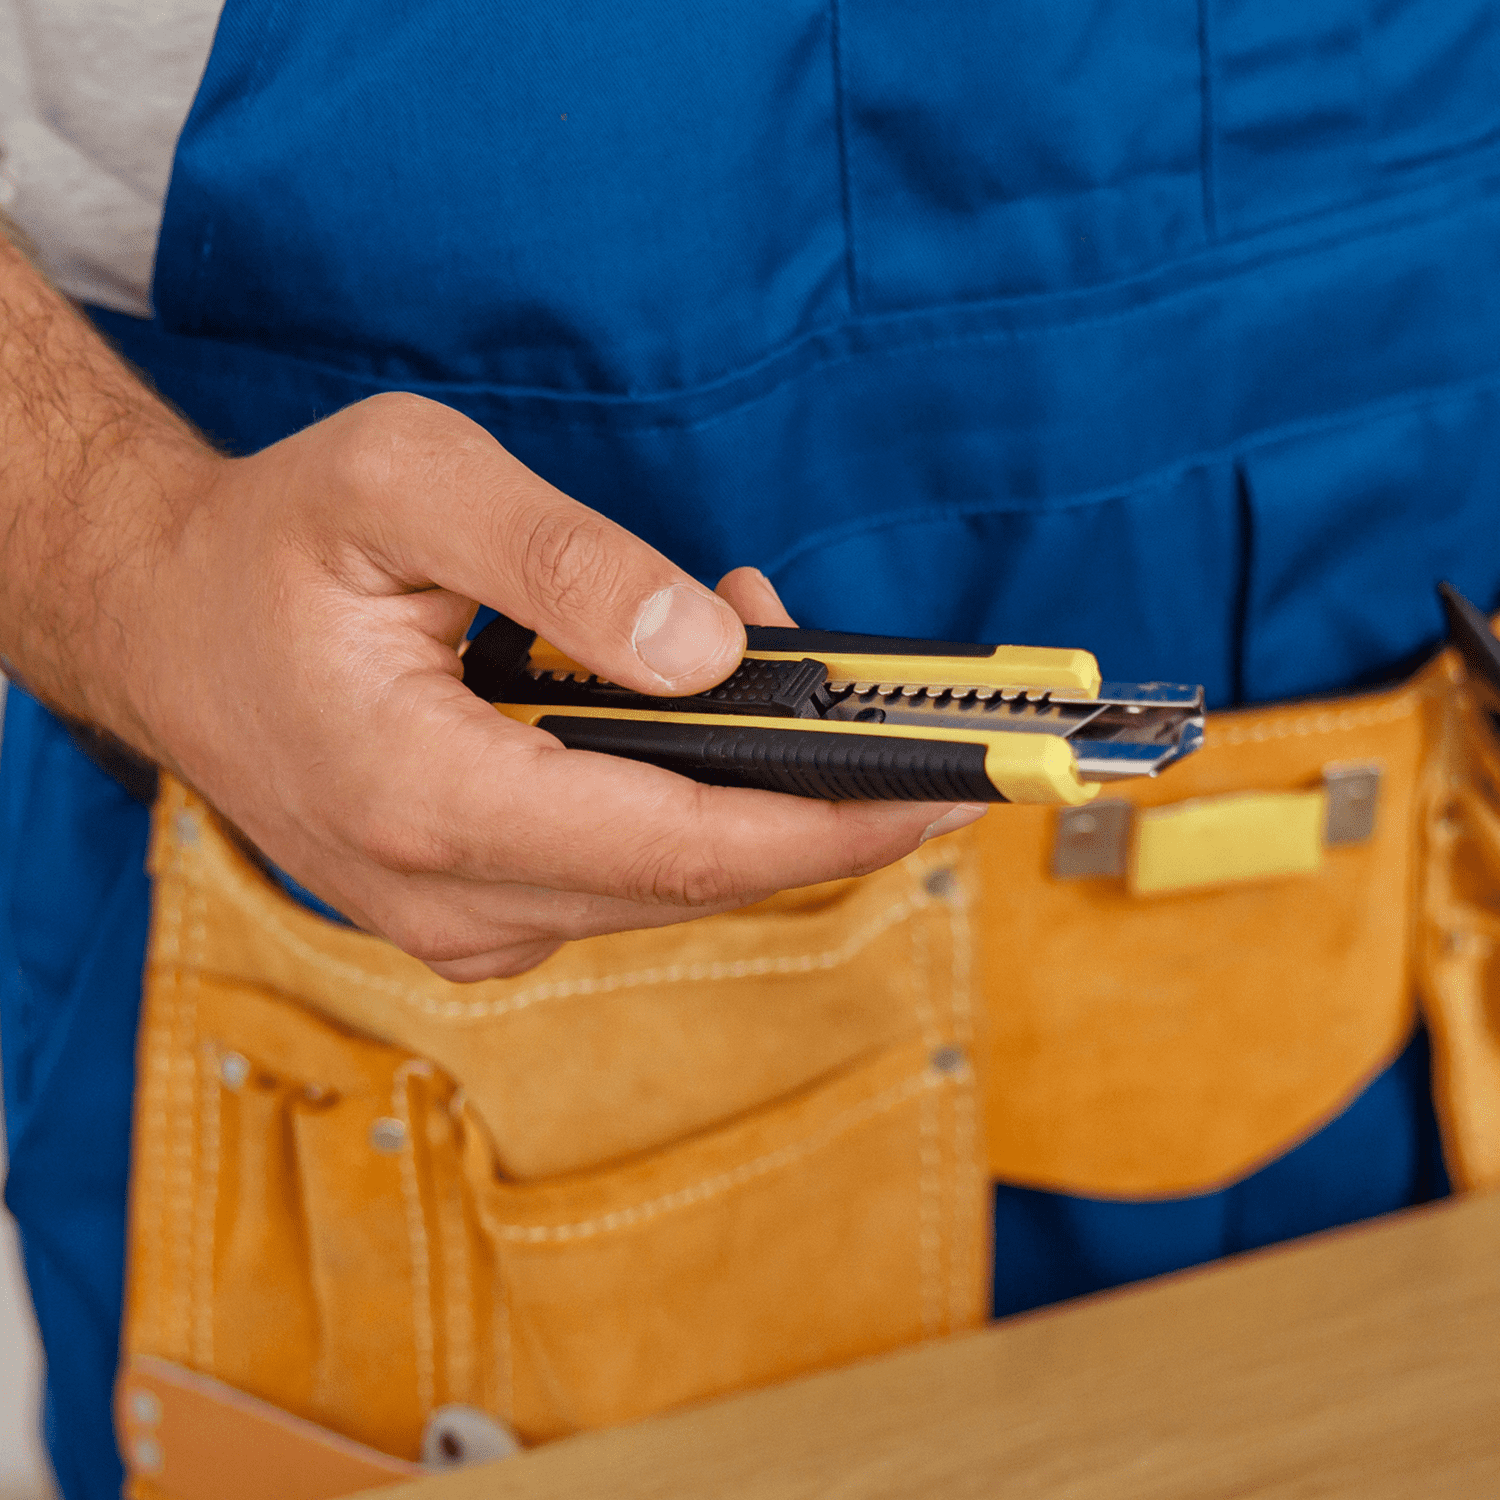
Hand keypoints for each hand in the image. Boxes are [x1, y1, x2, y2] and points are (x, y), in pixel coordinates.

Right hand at [111, 394, 985, 979]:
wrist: (167, 631)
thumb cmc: (272, 550)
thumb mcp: (404, 483)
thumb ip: (564, 560)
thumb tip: (711, 650)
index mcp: (428, 800)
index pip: (684, 843)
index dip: (835, 819)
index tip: (955, 792)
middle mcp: (451, 899)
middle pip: (700, 877)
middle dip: (821, 796)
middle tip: (905, 709)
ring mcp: (463, 924)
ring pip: (669, 883)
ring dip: (750, 785)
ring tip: (773, 656)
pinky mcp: (477, 914)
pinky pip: (622, 875)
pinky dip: (686, 801)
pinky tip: (690, 710)